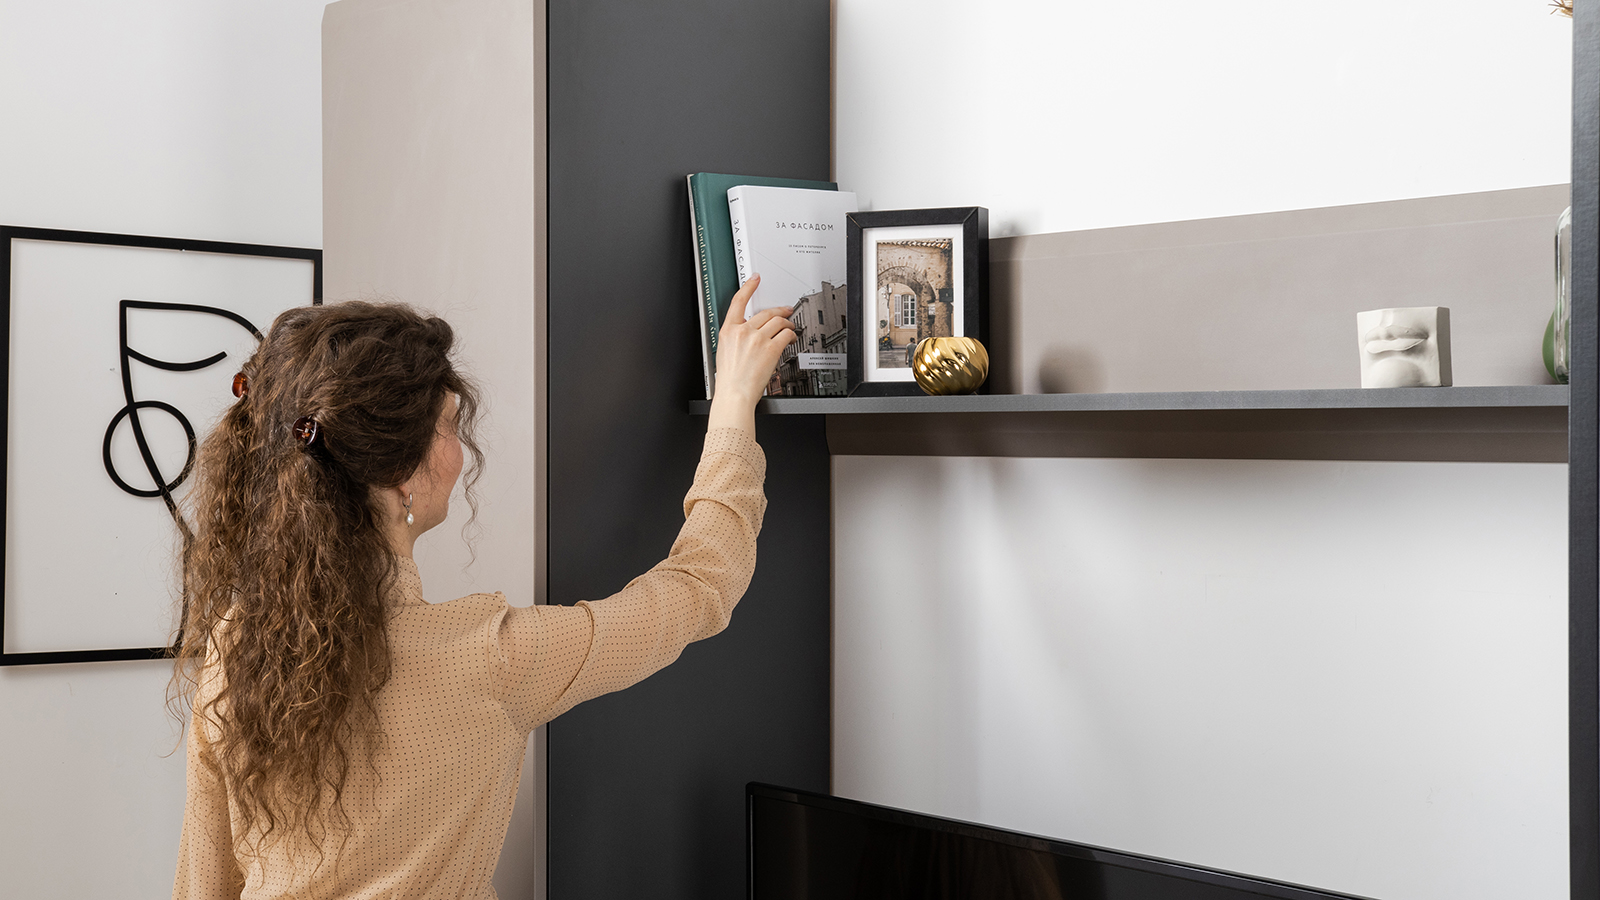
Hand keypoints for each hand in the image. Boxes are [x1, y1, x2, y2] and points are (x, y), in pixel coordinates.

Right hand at [709, 274, 794, 433]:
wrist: (734, 394)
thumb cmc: (730, 379)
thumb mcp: (725, 352)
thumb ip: (737, 338)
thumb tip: (750, 333)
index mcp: (728, 331)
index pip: (738, 301)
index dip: (748, 287)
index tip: (755, 279)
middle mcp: (743, 331)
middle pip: (765, 312)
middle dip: (779, 310)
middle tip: (786, 310)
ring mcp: (757, 339)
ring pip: (778, 321)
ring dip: (788, 322)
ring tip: (791, 326)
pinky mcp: (771, 348)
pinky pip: (786, 334)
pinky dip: (791, 334)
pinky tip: (791, 338)